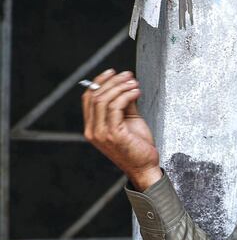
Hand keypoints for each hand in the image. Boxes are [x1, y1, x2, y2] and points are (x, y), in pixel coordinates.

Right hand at [82, 69, 161, 190]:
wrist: (145, 167)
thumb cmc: (138, 147)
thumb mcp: (130, 121)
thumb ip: (125, 104)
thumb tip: (125, 85)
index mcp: (93, 127)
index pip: (89, 98)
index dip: (99, 82)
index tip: (112, 72)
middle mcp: (93, 130)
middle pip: (95, 96)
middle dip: (113, 81)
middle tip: (128, 75)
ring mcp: (101, 133)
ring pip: (104, 99)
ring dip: (121, 87)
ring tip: (134, 83)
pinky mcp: (113, 134)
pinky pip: (115, 107)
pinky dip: (126, 95)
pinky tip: (136, 92)